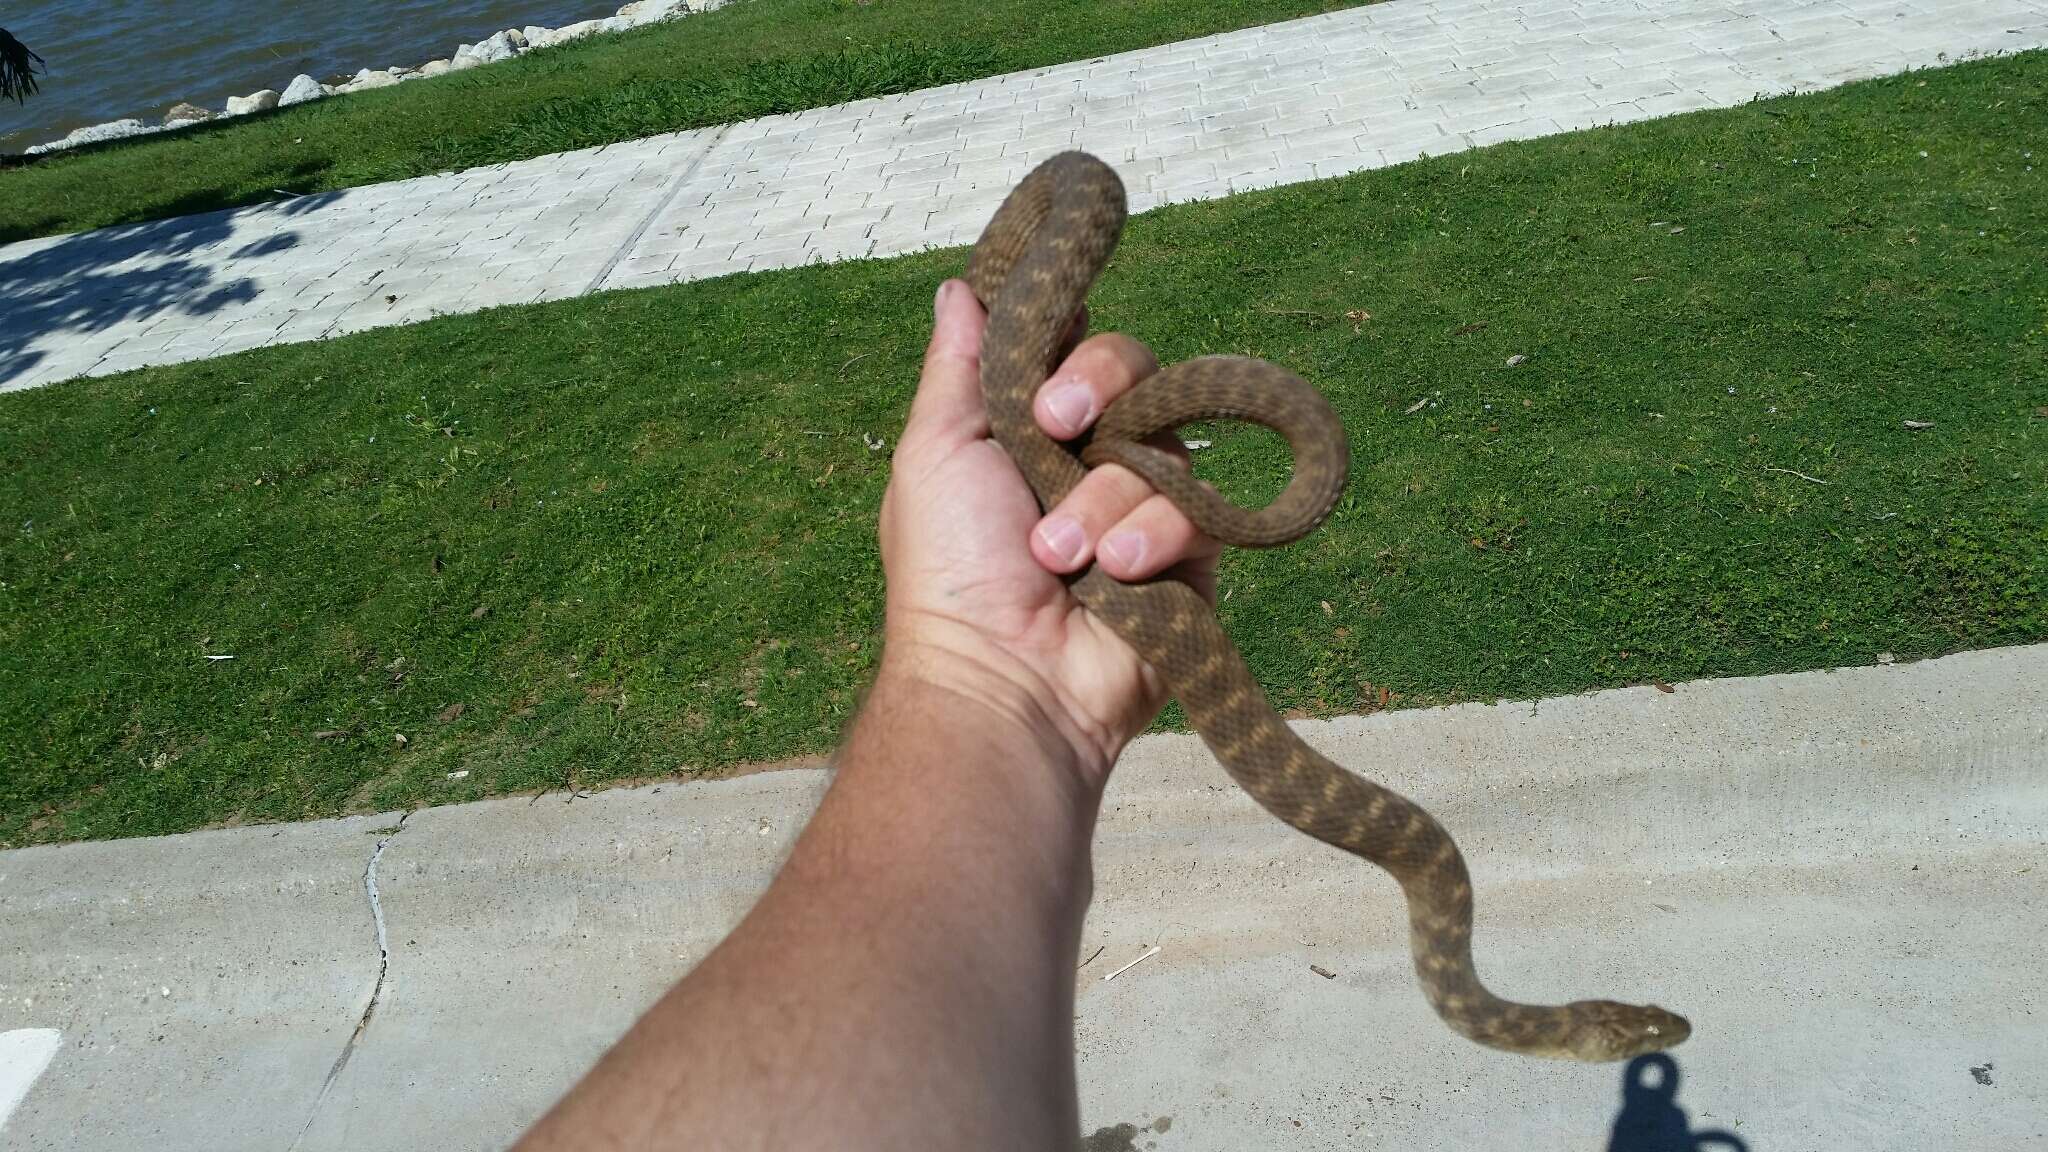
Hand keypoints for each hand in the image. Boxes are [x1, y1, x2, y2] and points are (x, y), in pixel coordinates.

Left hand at [877, 280, 1220, 788]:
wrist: (1002, 680)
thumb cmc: (950, 574)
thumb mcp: (935, 455)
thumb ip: (958, 369)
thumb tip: (958, 287)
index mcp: (1031, 431)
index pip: (1074, 348)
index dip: (1070, 343)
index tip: (1042, 361)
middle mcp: (1091, 459)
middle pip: (1135, 370)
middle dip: (1097, 388)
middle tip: (1055, 428)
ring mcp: (1143, 507)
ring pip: (1160, 445)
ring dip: (1102, 501)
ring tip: (1059, 559)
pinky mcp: (1189, 559)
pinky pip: (1197, 510)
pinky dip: (1151, 539)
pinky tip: (1115, 578)